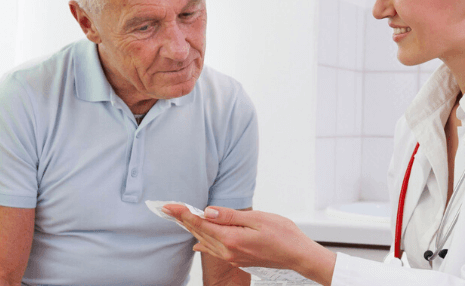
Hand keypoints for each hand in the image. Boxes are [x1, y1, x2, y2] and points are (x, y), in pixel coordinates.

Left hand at [162, 205, 335, 284]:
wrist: (298, 256)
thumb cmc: (284, 235)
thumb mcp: (258, 219)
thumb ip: (230, 216)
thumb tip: (208, 211)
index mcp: (232, 239)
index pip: (201, 223)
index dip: (183, 213)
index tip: (169, 206)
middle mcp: (228, 251)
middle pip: (199, 232)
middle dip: (183, 219)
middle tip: (166, 209)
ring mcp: (232, 257)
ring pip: (205, 241)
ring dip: (192, 229)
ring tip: (179, 218)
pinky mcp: (237, 259)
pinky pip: (214, 249)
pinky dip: (204, 241)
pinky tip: (198, 241)